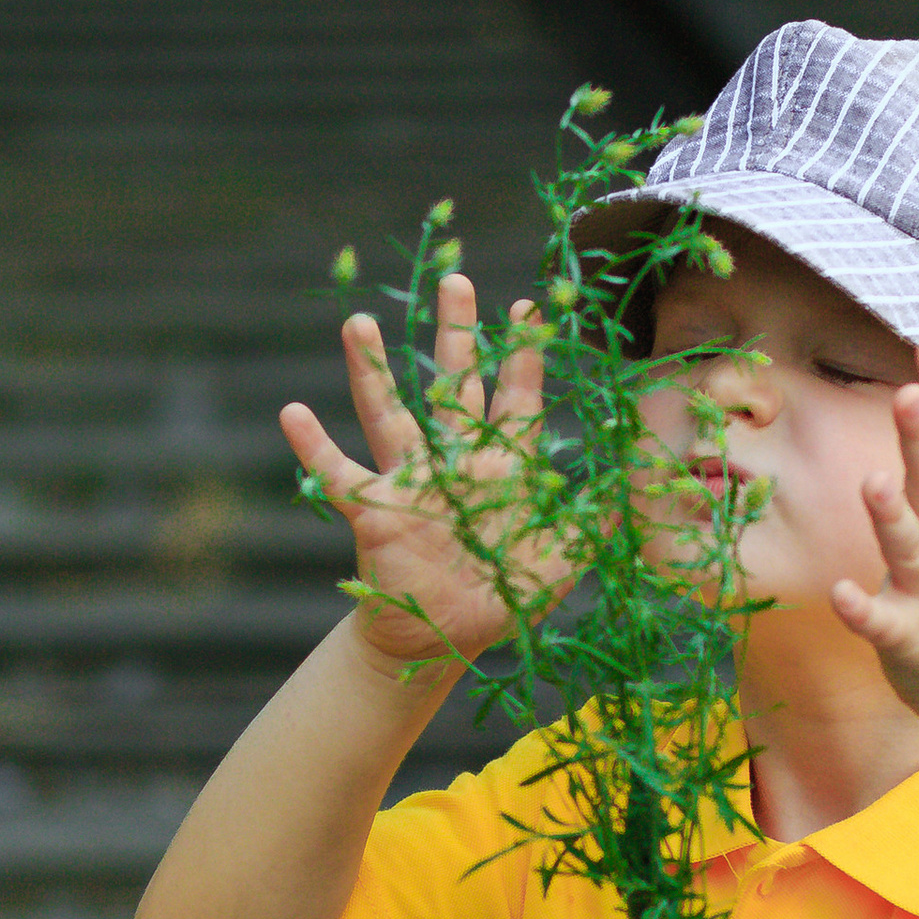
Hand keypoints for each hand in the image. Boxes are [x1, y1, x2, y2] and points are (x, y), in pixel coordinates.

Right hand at [283, 273, 570, 670]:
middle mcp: (455, 462)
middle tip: (456, 279)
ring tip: (359, 323)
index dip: (522, 356)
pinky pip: (338, 474)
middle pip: (454, 385)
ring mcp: (411, 481)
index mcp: (501, 468)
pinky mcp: (375, 509)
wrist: (440, 639)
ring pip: (390, 413)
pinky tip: (292, 412)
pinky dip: (313, 446)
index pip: (515, 399)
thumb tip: (627, 497)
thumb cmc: (500, 600)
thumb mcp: (557, 566)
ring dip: (373, 370)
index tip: (529, 308)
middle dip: (455, 334)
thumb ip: (589, 529)